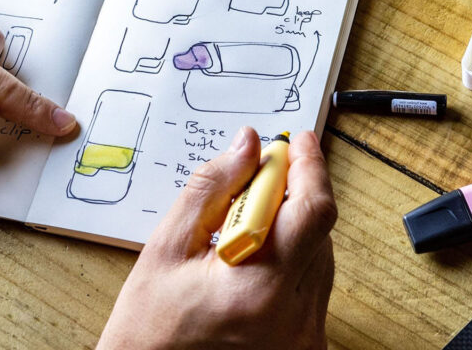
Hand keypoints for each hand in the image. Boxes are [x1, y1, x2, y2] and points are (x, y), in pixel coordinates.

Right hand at [98, 127, 336, 349]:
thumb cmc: (150, 329)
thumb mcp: (168, 248)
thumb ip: (213, 187)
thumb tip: (249, 144)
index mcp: (258, 290)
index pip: (311, 210)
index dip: (308, 166)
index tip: (297, 141)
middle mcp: (293, 318)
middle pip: (319, 227)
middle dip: (293, 192)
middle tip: (256, 181)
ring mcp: (305, 336)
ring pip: (320, 251)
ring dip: (293, 226)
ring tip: (245, 234)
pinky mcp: (308, 342)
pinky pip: (315, 281)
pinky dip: (294, 258)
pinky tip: (257, 261)